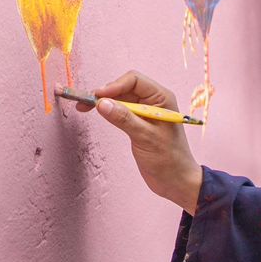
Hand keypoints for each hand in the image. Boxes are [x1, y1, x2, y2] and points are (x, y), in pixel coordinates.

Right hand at [82, 71, 203, 213]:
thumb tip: (102, 103)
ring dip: (104, 101)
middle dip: (106, 92)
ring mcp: (146, 112)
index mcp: (162, 98)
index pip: (134, 80)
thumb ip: (124, 118)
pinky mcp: (138, 123)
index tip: (97, 97)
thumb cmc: (168, 159)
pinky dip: (108, 110)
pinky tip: (97, 112)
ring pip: (121, 98)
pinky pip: (121, 110)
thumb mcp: (145, 137)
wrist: (176, 181)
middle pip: (125, 87)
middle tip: (86, 103)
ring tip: (84, 107)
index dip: (114, 86)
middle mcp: (154, 101)